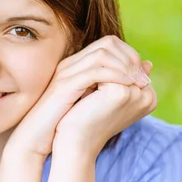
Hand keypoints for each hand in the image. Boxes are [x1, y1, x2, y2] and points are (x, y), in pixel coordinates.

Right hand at [5, 35, 153, 159]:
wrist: (37, 138)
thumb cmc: (63, 125)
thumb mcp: (94, 103)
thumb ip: (113, 87)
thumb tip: (144, 70)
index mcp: (77, 65)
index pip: (110, 43)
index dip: (130, 56)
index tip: (142, 77)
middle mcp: (71, 64)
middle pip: (108, 43)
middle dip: (131, 59)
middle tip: (143, 79)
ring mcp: (66, 72)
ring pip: (103, 54)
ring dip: (125, 67)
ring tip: (137, 84)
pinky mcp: (64, 85)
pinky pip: (95, 71)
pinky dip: (115, 77)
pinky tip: (125, 89)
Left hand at [54, 59, 156, 157]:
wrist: (76, 140)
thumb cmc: (91, 120)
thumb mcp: (111, 98)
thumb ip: (126, 80)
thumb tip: (146, 62)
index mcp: (150, 99)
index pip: (133, 68)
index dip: (112, 65)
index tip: (94, 71)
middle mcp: (148, 97)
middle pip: (128, 63)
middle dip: (107, 61)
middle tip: (86, 69)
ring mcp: (136, 94)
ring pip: (117, 64)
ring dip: (99, 65)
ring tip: (83, 76)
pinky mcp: (122, 92)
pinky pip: (106, 69)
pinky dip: (91, 71)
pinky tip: (81, 83)